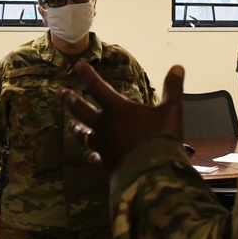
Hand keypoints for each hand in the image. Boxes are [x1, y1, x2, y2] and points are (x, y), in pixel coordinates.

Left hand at [59, 61, 184, 169]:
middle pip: (81, 110)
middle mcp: (104, 125)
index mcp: (117, 109)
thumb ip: (173, 88)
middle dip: (69, 99)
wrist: (154, 173)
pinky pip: (94, 157)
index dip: (87, 75)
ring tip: (70, 125)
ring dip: (76, 128)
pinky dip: (91, 155)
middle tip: (59, 93)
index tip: (77, 65)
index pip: (97, 87)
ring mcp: (102, 145)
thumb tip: (178, 66)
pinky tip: (90, 156)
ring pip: (83, 135)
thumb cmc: (161, 137)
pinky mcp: (105, 162)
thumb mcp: (172, 110)